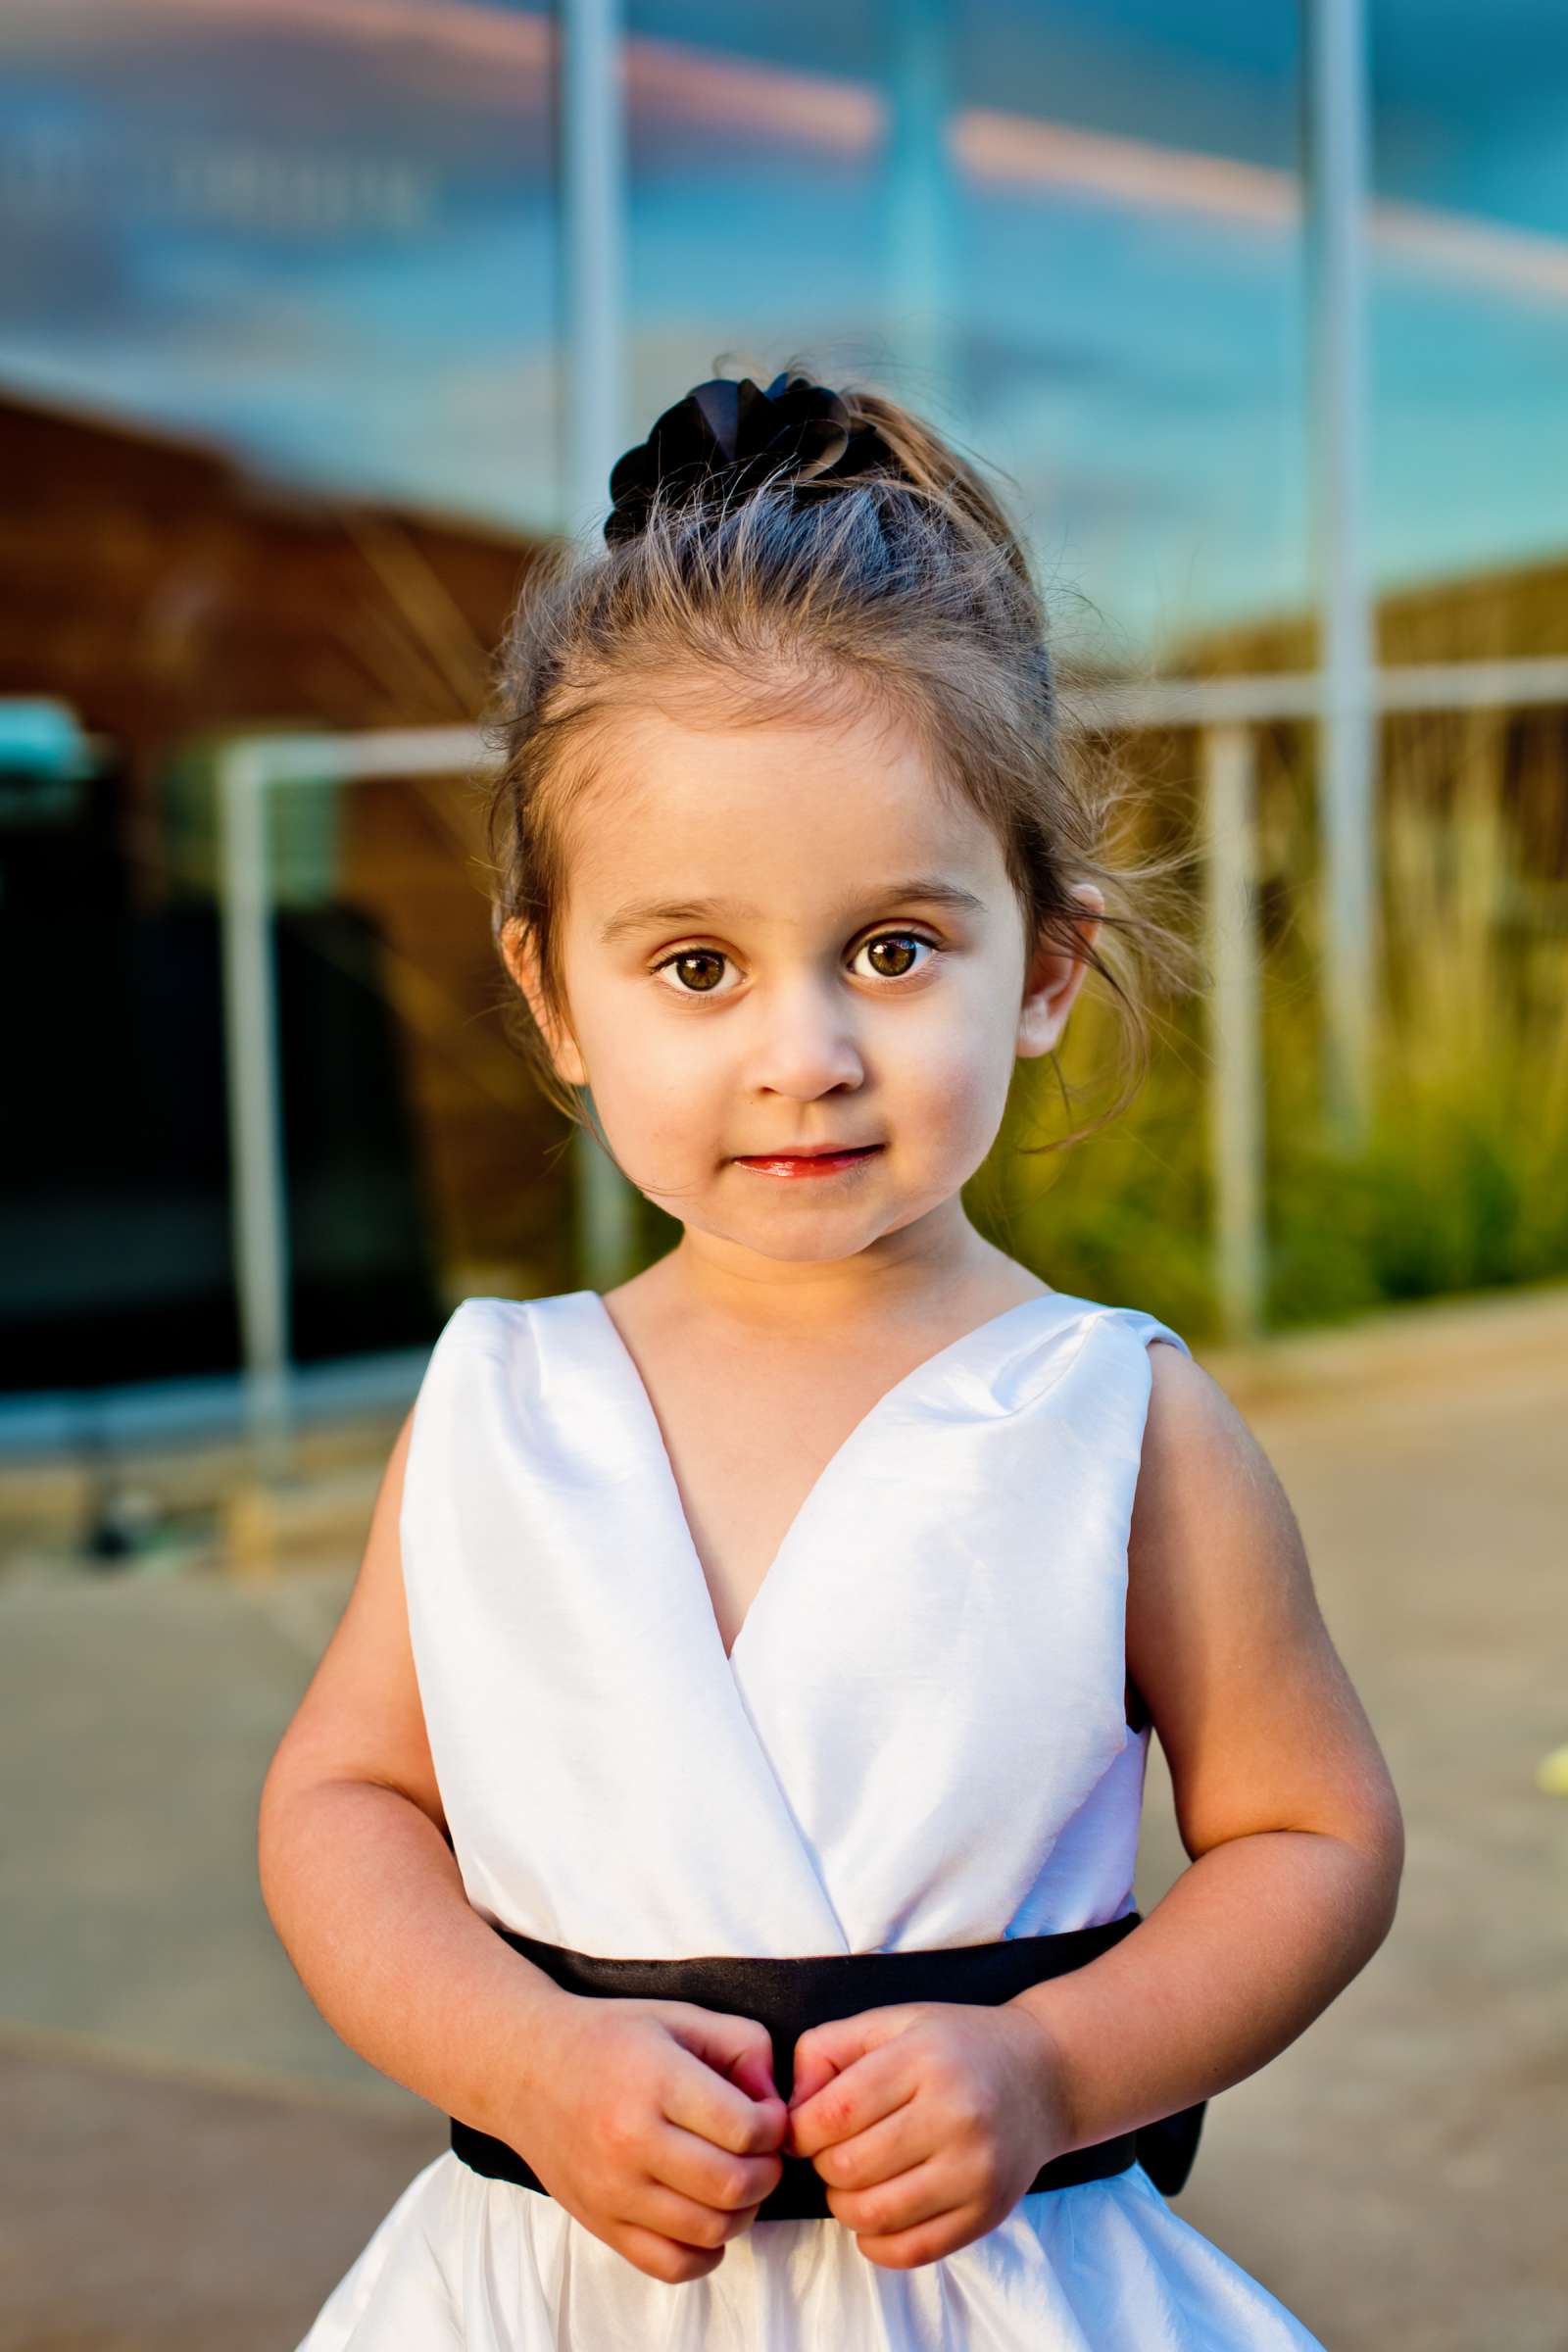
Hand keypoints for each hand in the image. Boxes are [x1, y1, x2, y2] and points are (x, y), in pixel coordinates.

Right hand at [502, 1993, 788, 2283]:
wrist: (527, 2069)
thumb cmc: (611, 2038)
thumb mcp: (680, 2017)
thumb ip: (743, 2046)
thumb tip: (774, 2104)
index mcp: (656, 2080)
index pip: (745, 2128)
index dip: (774, 2126)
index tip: (766, 2116)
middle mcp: (631, 2140)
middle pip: (733, 2185)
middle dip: (767, 2172)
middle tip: (760, 2154)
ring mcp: (612, 2190)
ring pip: (709, 2230)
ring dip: (742, 2212)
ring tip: (734, 2181)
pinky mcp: (600, 2224)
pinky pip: (671, 2265)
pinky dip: (704, 2252)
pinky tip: (705, 2216)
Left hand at [782, 1998, 1073, 2268]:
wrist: (1042, 2075)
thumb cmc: (955, 2046)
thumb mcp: (892, 2023)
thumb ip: (828, 2049)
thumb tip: (789, 2109)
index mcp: (924, 2059)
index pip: (835, 2113)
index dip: (800, 2130)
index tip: (803, 2130)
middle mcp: (955, 2115)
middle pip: (849, 2166)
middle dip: (823, 2165)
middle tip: (834, 2152)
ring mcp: (976, 2170)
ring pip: (874, 2214)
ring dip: (844, 2206)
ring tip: (854, 2181)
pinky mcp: (988, 2213)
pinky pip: (911, 2251)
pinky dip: (876, 2243)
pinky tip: (877, 2215)